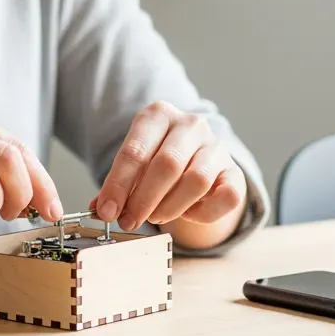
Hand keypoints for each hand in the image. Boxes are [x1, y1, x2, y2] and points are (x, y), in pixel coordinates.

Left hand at [90, 101, 245, 231]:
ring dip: (170, 206)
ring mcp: (216, 146)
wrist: (198, 160)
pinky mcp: (235, 172)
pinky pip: (224, 197)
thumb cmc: (159, 162)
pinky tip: (188, 213)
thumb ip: (117, 185)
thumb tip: (100, 209)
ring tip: (156, 216)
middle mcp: (191, 124)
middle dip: (143, 199)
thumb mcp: (135, 164)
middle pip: (167, 164)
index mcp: (159, 115)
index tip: (107, 211)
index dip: (118, 184)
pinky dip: (203, 212)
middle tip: (129, 220)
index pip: (135, 150)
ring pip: (197, 180)